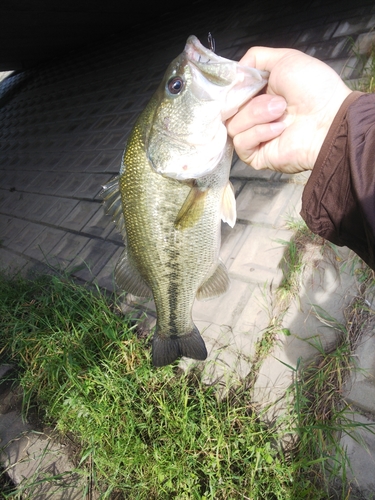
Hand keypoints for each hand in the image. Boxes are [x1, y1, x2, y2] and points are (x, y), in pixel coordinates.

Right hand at [226, 47, 352, 172]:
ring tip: (281, 112)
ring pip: (233, 126)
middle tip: (276, 101)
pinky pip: (241, 143)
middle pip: (228, 110)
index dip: (232, 88)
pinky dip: (259, 132)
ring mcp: (254, 137)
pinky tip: (279, 129)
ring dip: (257, 115)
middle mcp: (254, 117)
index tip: (239, 82)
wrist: (329, 118)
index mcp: (258, 95)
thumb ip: (256, 58)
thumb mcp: (285, 59)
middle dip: (249, 102)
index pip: (230, 94)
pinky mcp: (256, 156)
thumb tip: (234, 73)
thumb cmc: (314, 89)